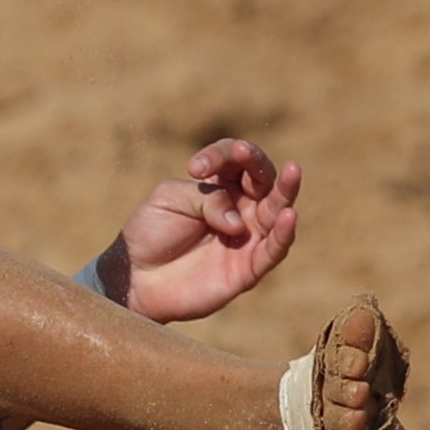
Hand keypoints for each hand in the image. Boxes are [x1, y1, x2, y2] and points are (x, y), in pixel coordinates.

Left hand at [104, 138, 301, 323]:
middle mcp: (241, 208)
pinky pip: (274, 250)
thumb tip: (239, 223)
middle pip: (264, 179)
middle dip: (256, 162)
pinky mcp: (249, 268)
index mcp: (220, 186)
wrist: (137, 276)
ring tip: (293, 171)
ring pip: (278, 210)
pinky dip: (284, 233)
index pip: (235, 160)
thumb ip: (208, 198)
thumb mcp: (171, 199)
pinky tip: (289, 215)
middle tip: (244, 152)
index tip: (194, 168)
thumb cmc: (151, 232)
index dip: (221, 155)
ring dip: (286, 190)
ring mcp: (248, 237)